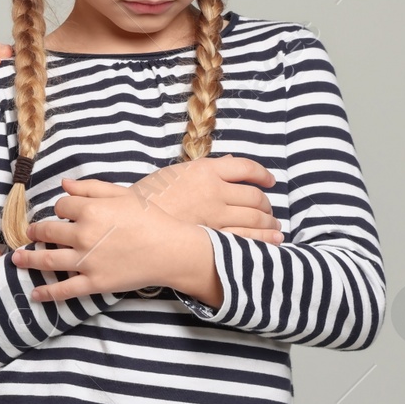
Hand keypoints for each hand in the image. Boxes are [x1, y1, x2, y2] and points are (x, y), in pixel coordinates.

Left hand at [8, 178, 185, 300]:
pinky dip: (47, 292)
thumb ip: (91, 187)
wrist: (171, 249)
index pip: (61, 207)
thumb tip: (63, 184)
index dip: (60, 208)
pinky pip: (64, 290)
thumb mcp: (122, 195)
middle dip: (37, 231)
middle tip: (31, 233)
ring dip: (28, 259)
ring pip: (47, 260)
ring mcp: (87, 261)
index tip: (63, 213)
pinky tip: (34, 293)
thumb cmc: (150, 219)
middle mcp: (83, 235)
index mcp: (90, 210)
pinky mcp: (94, 283)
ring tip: (16, 259)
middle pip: (48, 232)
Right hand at [129, 156, 282, 243]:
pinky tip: (272, 241)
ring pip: (256, 218)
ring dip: (269, 223)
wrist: (130, 221)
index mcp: (204, 170)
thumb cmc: (149, 197)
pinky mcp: (212, 237)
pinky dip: (264, 239)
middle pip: (255, 196)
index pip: (246, 167)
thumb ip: (205, 168)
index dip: (262, 175)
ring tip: (274, 227)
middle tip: (269, 211)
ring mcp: (215, 215)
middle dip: (267, 205)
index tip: (269, 181)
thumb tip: (230, 162)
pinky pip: (247, 238)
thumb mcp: (175, 173)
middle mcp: (214, 190)